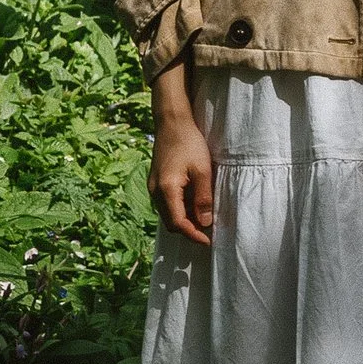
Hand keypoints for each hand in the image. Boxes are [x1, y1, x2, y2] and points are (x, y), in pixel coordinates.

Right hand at [148, 73, 215, 243]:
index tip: (208, 241)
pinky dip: (180, 210)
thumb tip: (205, 223)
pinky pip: (167, 204)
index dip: (193, 235)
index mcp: (166, 190)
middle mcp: (155, 192)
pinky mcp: (156, 183)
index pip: (178, 223)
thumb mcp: (202, 170)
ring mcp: (153, 187)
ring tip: (204, 219)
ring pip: (168, 214)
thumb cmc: (189, 143)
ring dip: (185, 220)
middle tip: (209, 232)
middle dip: (189, 230)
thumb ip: (203, 198)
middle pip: (171, 223)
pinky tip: (194, 205)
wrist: (172, 123)